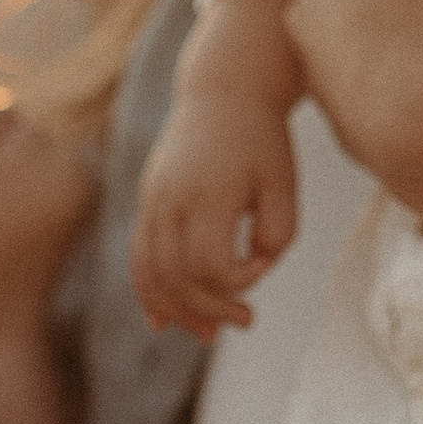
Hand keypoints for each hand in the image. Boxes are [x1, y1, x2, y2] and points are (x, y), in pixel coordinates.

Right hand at [130, 89, 298, 335]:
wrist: (223, 91)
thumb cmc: (261, 139)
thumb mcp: (283, 183)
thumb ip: (276, 233)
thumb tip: (252, 268)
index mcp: (205, 193)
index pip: (210, 264)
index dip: (240, 280)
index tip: (263, 265)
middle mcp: (169, 200)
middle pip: (176, 277)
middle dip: (210, 308)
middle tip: (246, 322)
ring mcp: (151, 201)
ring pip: (150, 273)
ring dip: (177, 310)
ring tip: (209, 332)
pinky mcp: (147, 202)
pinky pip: (138, 256)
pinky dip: (147, 292)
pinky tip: (161, 321)